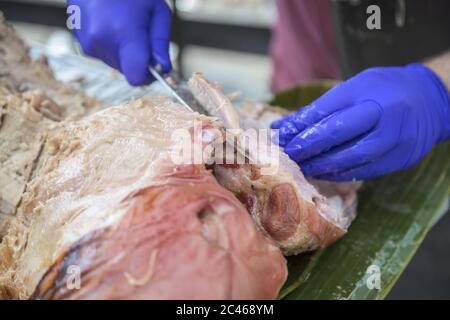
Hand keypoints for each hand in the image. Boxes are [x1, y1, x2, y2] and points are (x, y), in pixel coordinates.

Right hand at [68, 0, 171, 85]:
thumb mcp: (157, 12)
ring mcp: (86, 40)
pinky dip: (109, 43)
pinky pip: (100, 51)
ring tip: (123, 23)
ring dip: (122, 50)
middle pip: (125, 70)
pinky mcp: (78, 37)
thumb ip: (160, 45)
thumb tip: (164, 69)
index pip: (136, 77)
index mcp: (123, 34)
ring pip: (113, 62)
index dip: (148, 76)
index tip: (154, 67)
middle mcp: (101, 41)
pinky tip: (110, 22)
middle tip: (139, 33)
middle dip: (136, 58)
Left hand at [272, 64, 449, 180]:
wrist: (431, 101)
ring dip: (322, 166)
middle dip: (307, 147)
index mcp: (367, 90)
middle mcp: (383, 112)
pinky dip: (341, 174)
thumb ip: (322, 108)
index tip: (281, 137)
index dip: (300, 127)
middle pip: (338, 132)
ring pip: (352, 157)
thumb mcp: (354, 88)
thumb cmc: (384, 91)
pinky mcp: (402, 158)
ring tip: (303, 168)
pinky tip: (325, 173)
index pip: (326, 110)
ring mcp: (395, 137)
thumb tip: (285, 127)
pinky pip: (366, 171)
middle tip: (288, 156)